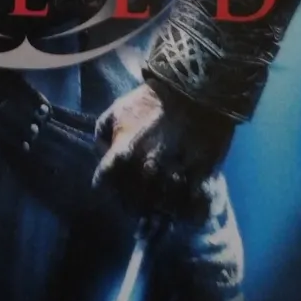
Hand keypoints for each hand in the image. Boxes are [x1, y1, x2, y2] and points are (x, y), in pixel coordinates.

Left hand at [93, 82, 234, 216]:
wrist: (195, 90)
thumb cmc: (153, 100)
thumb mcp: (118, 109)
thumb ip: (101, 133)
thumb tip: (103, 154)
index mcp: (121, 156)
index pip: (104, 187)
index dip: (109, 186)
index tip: (116, 183)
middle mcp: (144, 173)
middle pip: (131, 204)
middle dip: (132, 200)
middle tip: (139, 194)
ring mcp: (172, 179)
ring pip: (159, 210)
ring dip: (159, 207)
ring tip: (162, 200)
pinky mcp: (199, 181)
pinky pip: (189, 209)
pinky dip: (186, 209)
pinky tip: (185, 202)